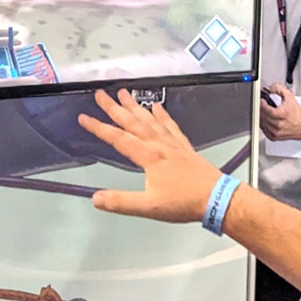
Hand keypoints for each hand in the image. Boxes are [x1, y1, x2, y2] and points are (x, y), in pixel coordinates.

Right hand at [78, 88, 221, 222]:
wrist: (216, 198)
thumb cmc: (184, 202)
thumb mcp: (149, 207)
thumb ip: (121, 202)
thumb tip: (96, 198)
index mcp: (148, 157)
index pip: (118, 138)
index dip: (99, 128)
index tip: (83, 118)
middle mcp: (159, 145)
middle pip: (132, 122)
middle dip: (114, 108)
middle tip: (100, 94)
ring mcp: (172, 143)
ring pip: (150, 120)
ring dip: (135, 106)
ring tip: (123, 93)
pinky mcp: (184, 147)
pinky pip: (170, 126)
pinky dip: (162, 115)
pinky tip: (157, 107)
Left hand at [259, 83, 300, 141]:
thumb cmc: (296, 113)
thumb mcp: (289, 97)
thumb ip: (279, 89)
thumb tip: (270, 88)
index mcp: (283, 114)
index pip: (267, 110)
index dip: (262, 104)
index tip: (262, 101)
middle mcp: (279, 124)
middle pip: (263, 116)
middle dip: (260, 109)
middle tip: (261, 105)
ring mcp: (276, 132)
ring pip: (261, 123)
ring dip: (261, 116)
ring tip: (264, 112)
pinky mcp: (274, 137)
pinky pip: (263, 130)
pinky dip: (263, 124)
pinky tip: (266, 119)